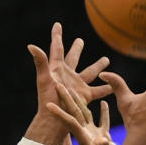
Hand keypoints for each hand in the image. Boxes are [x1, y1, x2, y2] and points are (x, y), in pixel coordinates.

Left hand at [28, 22, 111, 143]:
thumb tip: (31, 45)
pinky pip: (98, 91)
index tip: (57, 24)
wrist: (54, 120)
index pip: (57, 48)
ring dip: (98, 66)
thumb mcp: (43, 79)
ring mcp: (77, 85)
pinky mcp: (84, 96)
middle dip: (76, 49)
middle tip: (80, 40)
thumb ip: (40, 62)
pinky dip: (106, 88)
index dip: (57, 36)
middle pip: (73, 58)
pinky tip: (114, 85)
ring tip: (106, 59)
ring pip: (90, 72)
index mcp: (56, 69)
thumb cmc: (47, 100)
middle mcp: (67, 75)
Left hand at [47, 87, 118, 144]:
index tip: (48, 103)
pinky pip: (103, 124)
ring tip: (76, 88)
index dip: (59, 113)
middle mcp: (85, 138)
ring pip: (86, 116)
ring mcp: (94, 139)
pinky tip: (104, 103)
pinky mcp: (104, 142)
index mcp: (83, 141)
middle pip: (74, 115)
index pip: (69, 123)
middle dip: (66, 100)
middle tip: (58, 84)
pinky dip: (103, 114)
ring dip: (81, 103)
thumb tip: (101, 140)